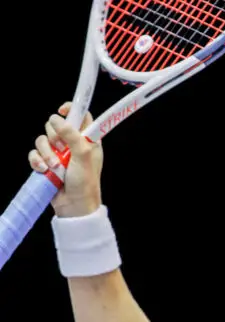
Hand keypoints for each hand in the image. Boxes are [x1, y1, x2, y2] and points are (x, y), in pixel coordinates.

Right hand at [28, 102, 103, 217]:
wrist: (74, 205)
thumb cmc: (85, 181)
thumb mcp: (83, 155)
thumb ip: (72, 135)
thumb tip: (57, 118)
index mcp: (87, 140)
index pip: (80, 116)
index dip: (71, 110)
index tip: (61, 111)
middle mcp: (72, 144)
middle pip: (55, 125)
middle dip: (54, 137)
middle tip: (62, 149)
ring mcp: (58, 153)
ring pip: (42, 139)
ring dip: (46, 153)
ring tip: (55, 166)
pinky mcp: (46, 163)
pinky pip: (34, 153)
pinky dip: (37, 161)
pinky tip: (44, 170)